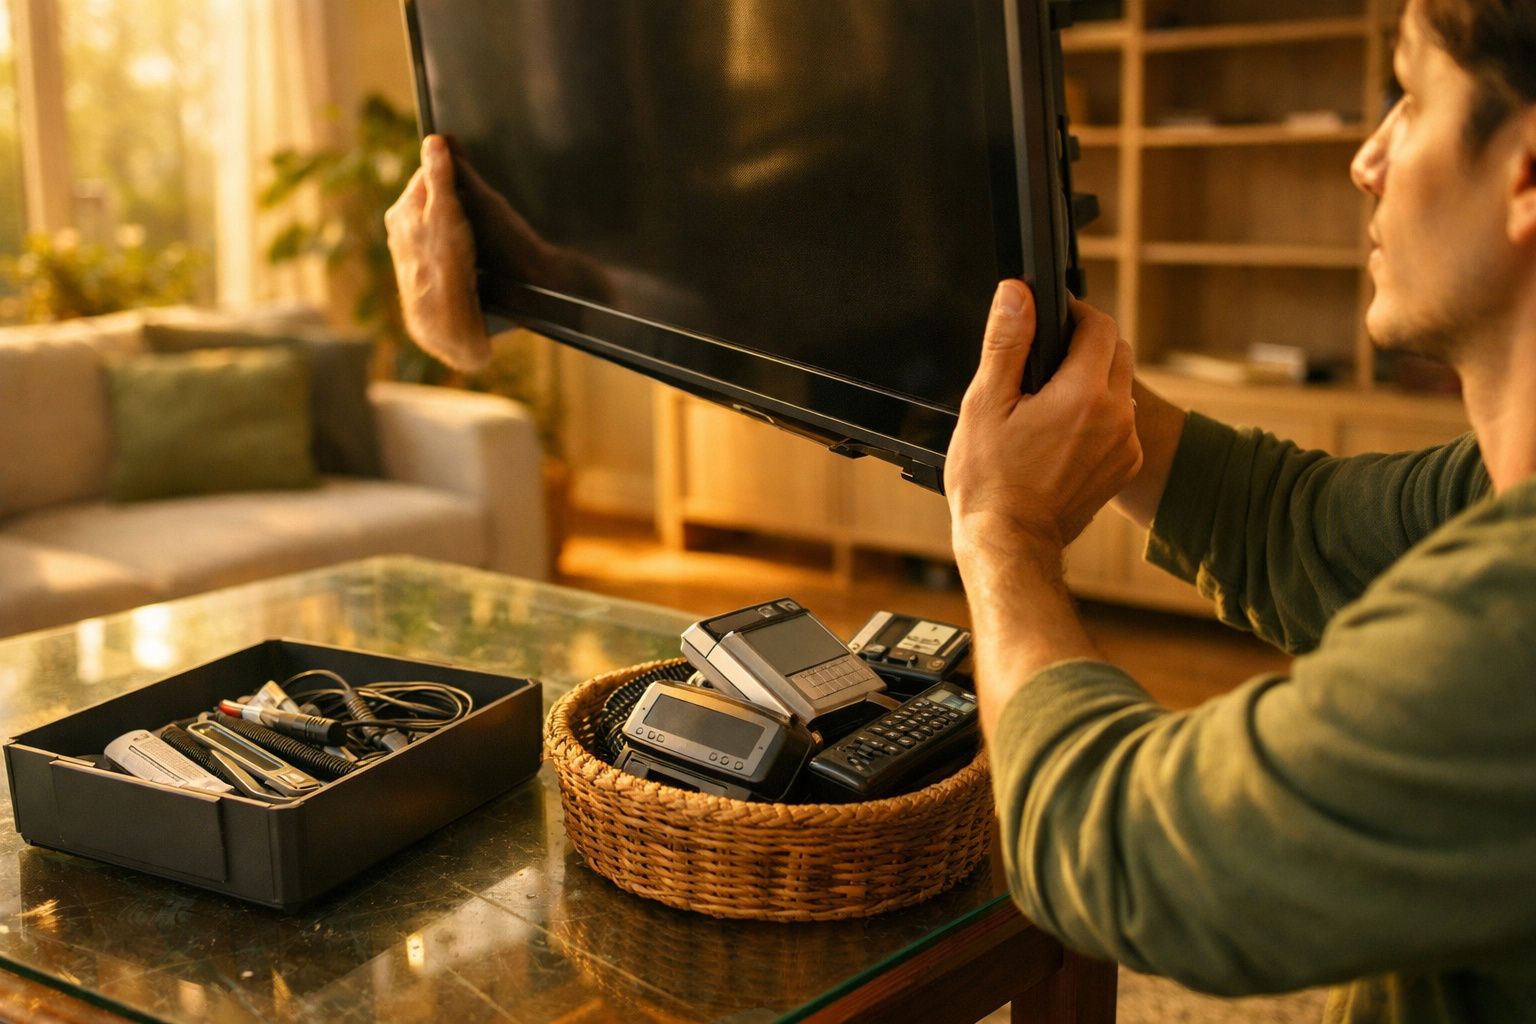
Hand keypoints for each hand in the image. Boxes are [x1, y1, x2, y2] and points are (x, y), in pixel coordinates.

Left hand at [385, 135, 492, 371]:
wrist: (444, 320)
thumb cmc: (445, 264)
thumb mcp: (446, 211)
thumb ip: (439, 176)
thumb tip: (434, 141)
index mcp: (401, 210)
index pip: (427, 175)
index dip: (451, 174)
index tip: (469, 184)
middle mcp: (400, 230)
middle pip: (433, 201)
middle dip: (454, 201)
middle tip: (475, 213)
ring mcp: (410, 253)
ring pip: (437, 225)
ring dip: (456, 226)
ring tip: (473, 238)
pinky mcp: (424, 273)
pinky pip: (441, 249)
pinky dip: (455, 249)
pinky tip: (469, 260)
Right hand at [945, 281, 1141, 561]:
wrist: (1010, 542)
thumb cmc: (990, 481)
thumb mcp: (986, 402)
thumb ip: (1007, 341)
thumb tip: (1016, 294)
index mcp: (1084, 394)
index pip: (1100, 326)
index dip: (1075, 314)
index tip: (1053, 318)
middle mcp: (1118, 417)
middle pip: (1117, 352)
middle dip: (1086, 346)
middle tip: (1045, 362)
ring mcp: (1125, 445)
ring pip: (1121, 388)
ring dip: (1094, 381)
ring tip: (1050, 400)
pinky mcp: (1123, 468)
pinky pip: (1121, 423)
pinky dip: (1099, 417)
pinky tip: (1062, 433)